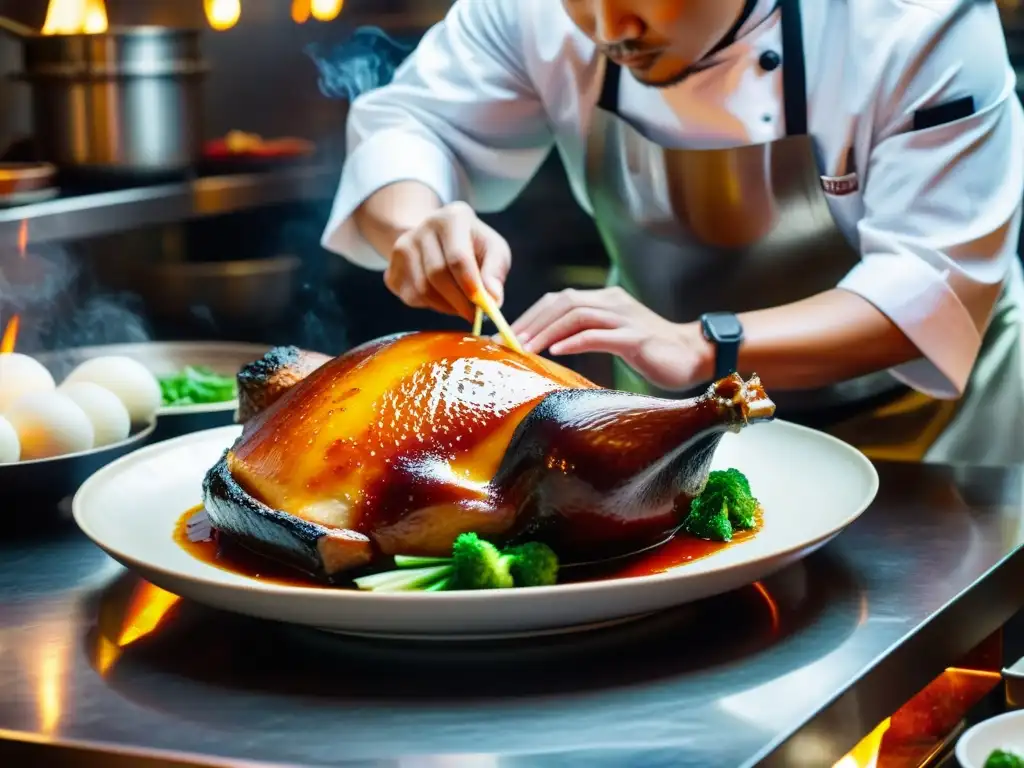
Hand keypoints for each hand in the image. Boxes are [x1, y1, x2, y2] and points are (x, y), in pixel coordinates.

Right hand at [384, 201, 510, 320]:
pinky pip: (410, 297)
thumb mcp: (494, 250)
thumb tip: (493, 298)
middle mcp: (423, 227)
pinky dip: (430, 306)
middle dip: (458, 301)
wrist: (439, 240)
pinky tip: (442, 298)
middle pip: (437, 274)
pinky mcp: (391, 267)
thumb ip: (495, 271)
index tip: (482, 306)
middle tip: (473, 315)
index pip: (457, 257)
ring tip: (460, 305)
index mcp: (452, 218)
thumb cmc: (473, 246)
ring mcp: (402, 247)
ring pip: (422, 290)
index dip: (470, 285)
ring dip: (445, 306)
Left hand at [511, 287, 715, 390]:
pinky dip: (573, 341)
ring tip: (524, 348)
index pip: (559, 300)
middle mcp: (613, 302)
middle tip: (508, 342)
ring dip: (546, 331)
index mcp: (606, 299)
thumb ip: (588, 333)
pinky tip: (556, 351)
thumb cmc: (653, 351)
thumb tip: (552, 346)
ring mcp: (625, 318)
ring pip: (576, 315)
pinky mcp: (635, 338)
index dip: (531, 315)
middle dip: (531, 322)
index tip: (508, 335)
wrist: (695, 355)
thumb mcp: (615, 337)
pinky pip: (598, 335)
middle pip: (563, 302)